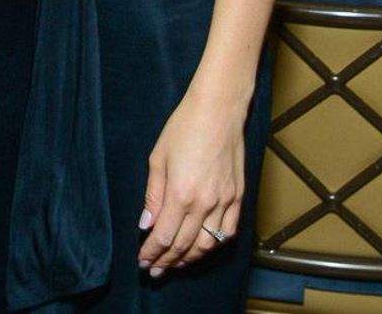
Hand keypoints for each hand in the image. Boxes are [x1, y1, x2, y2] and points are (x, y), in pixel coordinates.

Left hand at [137, 88, 244, 277]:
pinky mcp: (239, 197)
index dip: (152, 252)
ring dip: (189, 258)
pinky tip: (202, 248)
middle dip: (167, 261)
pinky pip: (228, 232)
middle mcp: (204, 203)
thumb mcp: (158, 157)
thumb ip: (153, 194)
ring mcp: (225, 202)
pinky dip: (214, 245)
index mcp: (181, 193)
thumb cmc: (184, 127)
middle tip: (154, 270)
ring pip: (207, 244)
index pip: (164, 236)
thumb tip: (146, 223)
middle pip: (184, 245)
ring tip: (175, 264)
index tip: (142, 261)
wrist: (218, 110)